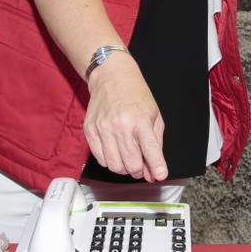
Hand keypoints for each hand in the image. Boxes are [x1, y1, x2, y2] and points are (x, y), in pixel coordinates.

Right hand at [82, 54, 167, 181]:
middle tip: (141, 164)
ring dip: (124, 168)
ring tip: (128, 157)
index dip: (156, 164)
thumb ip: (156, 145)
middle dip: (139, 170)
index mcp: (140, 120)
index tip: (160, 174)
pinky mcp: (90, 131)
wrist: (111, 77)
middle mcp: (121, 125)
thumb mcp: (154, 115)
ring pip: (115, 166)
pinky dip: (110, 161)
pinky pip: (101, 159)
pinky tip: (115, 150)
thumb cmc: (135, 95)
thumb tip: (155, 171)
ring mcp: (103, 128)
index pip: (150, 148)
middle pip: (131, 164)